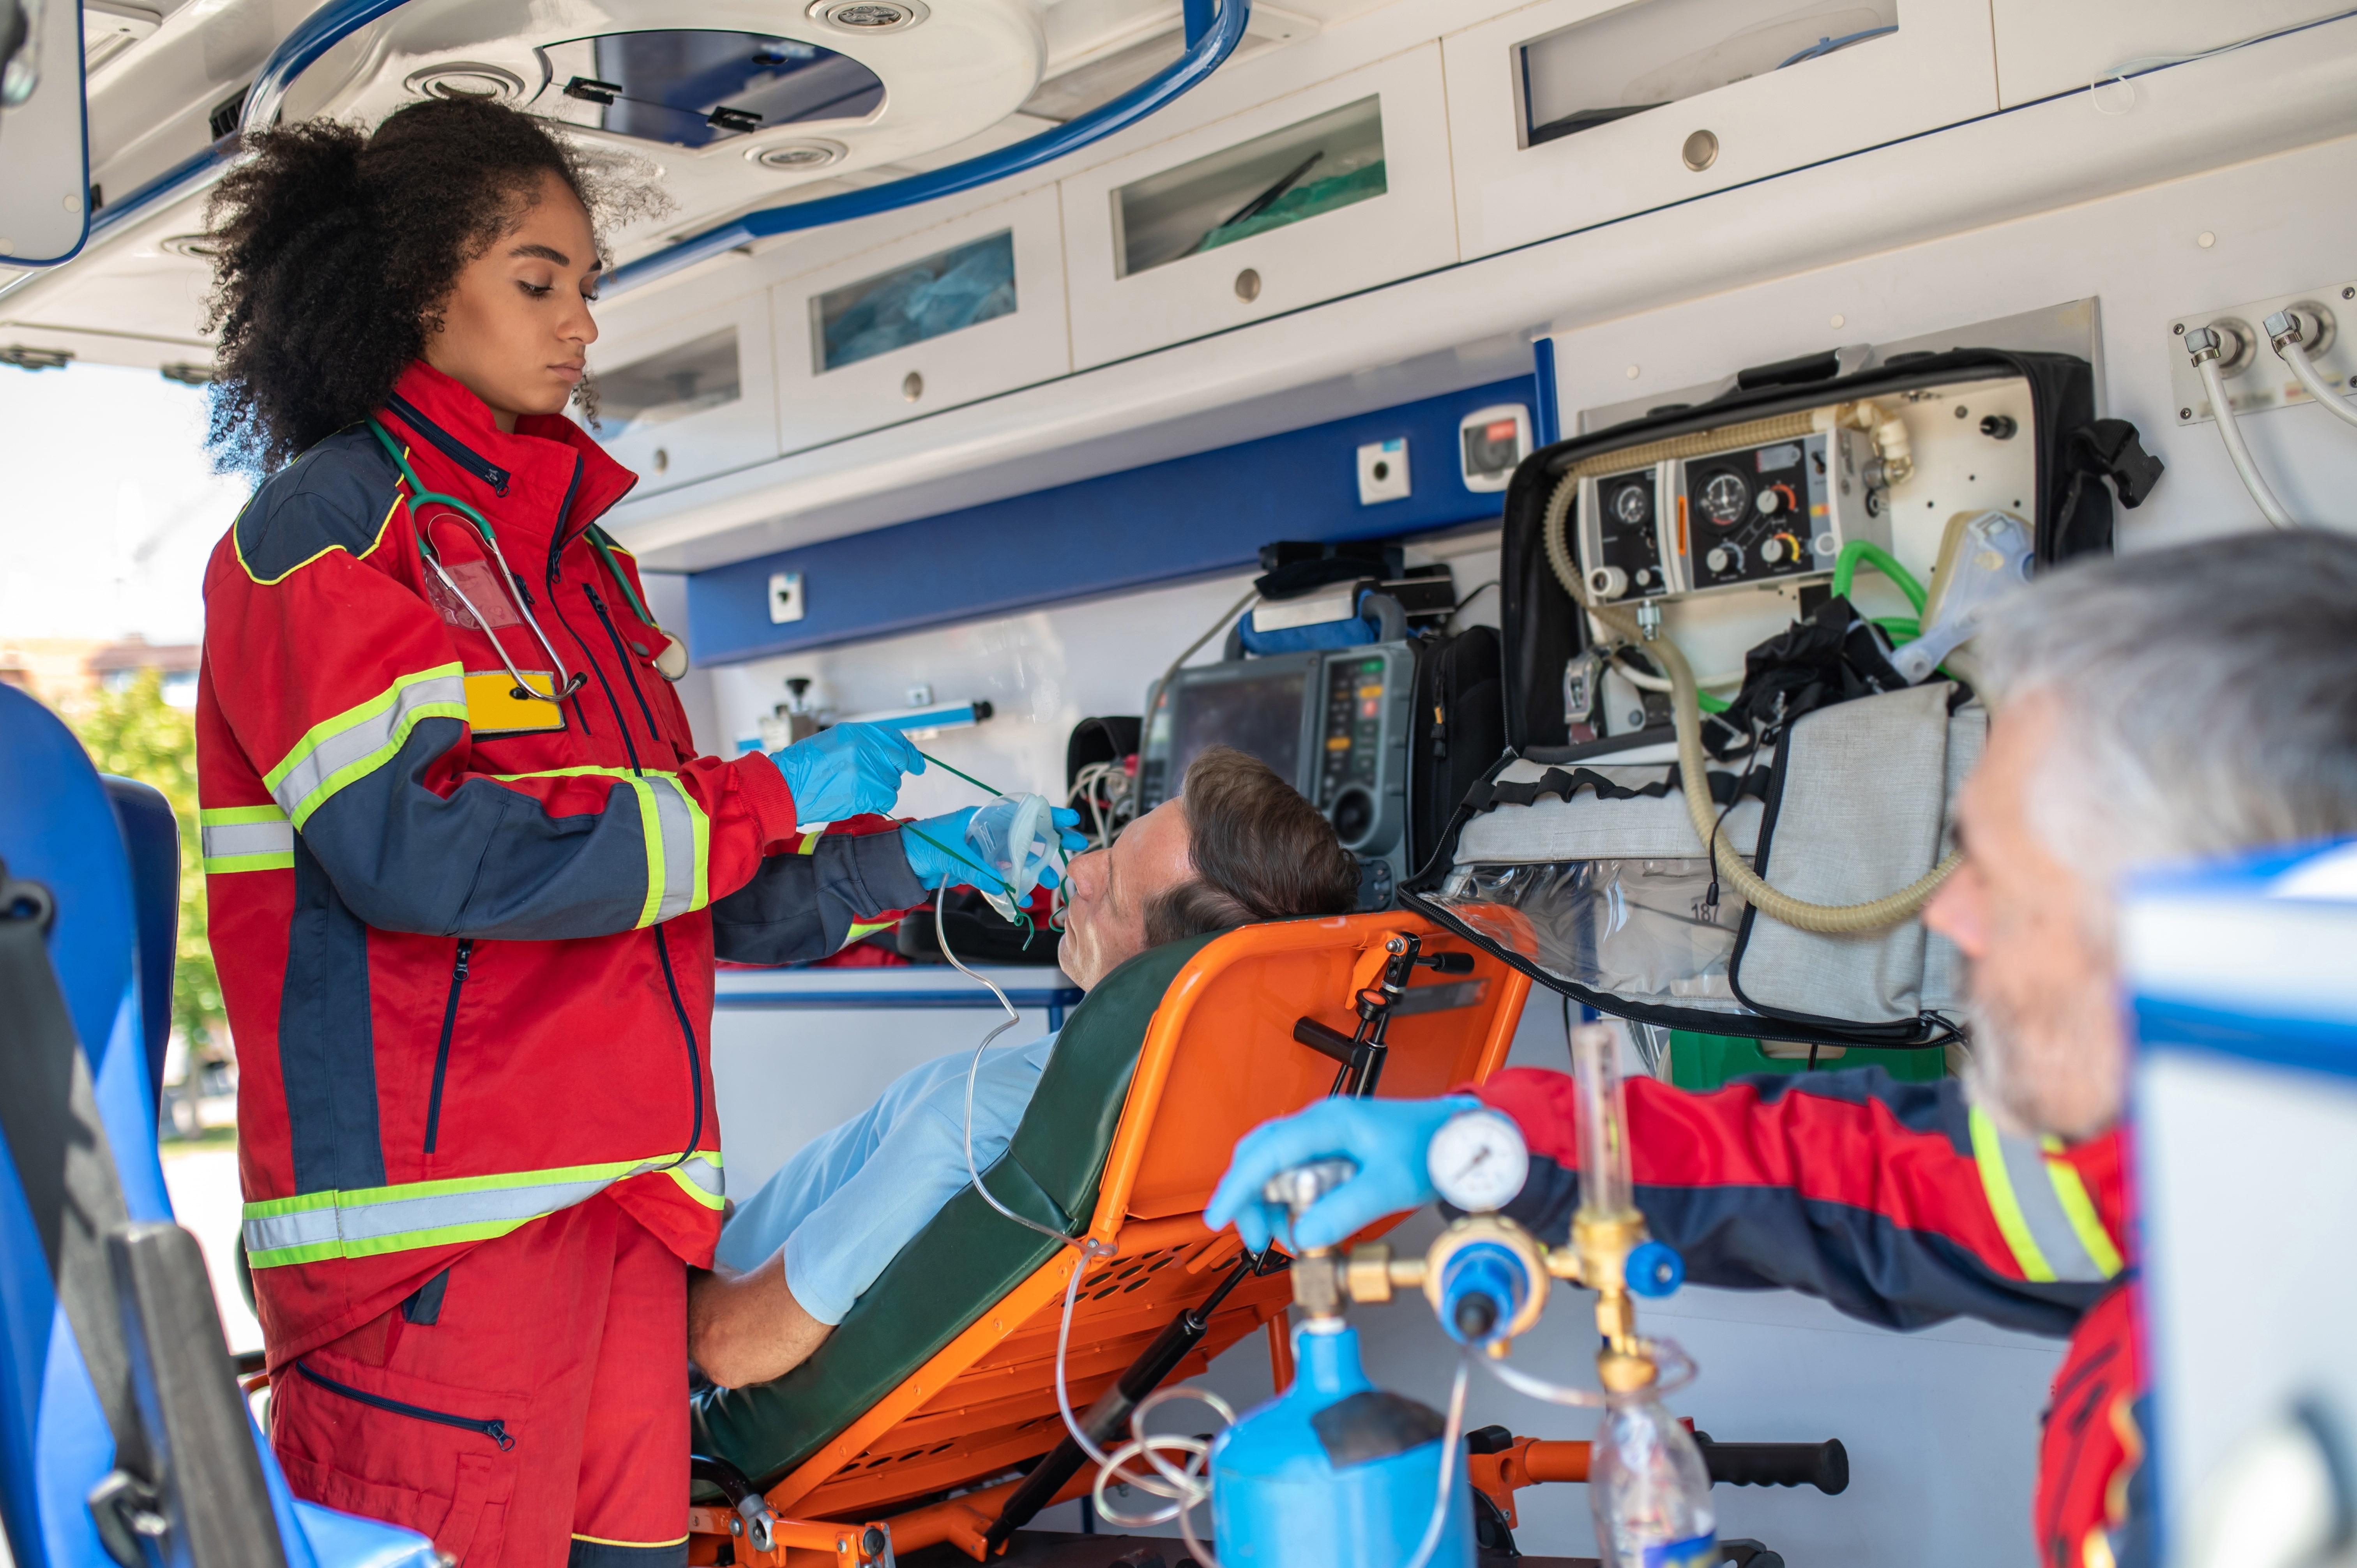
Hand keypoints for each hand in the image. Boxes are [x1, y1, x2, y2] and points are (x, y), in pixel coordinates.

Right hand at [769, 723, 923, 822]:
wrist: (787, 786)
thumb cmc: (805, 767)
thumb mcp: (834, 743)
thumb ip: (862, 745)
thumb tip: (888, 755)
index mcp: (856, 732)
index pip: (894, 739)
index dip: (908, 751)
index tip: (916, 762)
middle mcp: (864, 747)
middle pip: (898, 761)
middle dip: (892, 772)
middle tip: (879, 780)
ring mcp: (866, 769)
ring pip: (893, 782)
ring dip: (880, 789)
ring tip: (855, 789)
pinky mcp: (866, 791)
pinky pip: (887, 798)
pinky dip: (877, 802)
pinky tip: (859, 799)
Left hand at [902, 806, 1090, 889]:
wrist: (901, 862)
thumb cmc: (922, 845)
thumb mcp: (952, 855)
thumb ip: (978, 869)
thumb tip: (1002, 885)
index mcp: (983, 818)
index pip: (1022, 812)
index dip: (1048, 815)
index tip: (1070, 819)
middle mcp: (988, 831)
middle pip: (1027, 833)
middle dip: (1053, 839)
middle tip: (1077, 845)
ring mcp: (985, 850)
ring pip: (1019, 856)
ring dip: (1036, 867)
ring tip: (1050, 880)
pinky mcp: (980, 867)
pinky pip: (1005, 874)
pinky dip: (1016, 884)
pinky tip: (1025, 895)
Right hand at [1205, 1095, 1482, 1252]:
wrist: (1460, 1138)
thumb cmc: (1431, 1148)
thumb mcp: (1389, 1185)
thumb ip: (1345, 1211)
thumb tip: (1303, 1237)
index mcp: (1328, 1122)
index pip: (1266, 1153)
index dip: (1237, 1186)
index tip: (1218, 1217)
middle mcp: (1319, 1124)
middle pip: (1260, 1157)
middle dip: (1249, 1200)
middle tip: (1258, 1239)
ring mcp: (1324, 1135)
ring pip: (1274, 1166)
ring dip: (1271, 1204)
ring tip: (1289, 1237)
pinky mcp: (1332, 1150)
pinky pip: (1295, 1173)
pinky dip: (1291, 1201)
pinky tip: (1306, 1223)